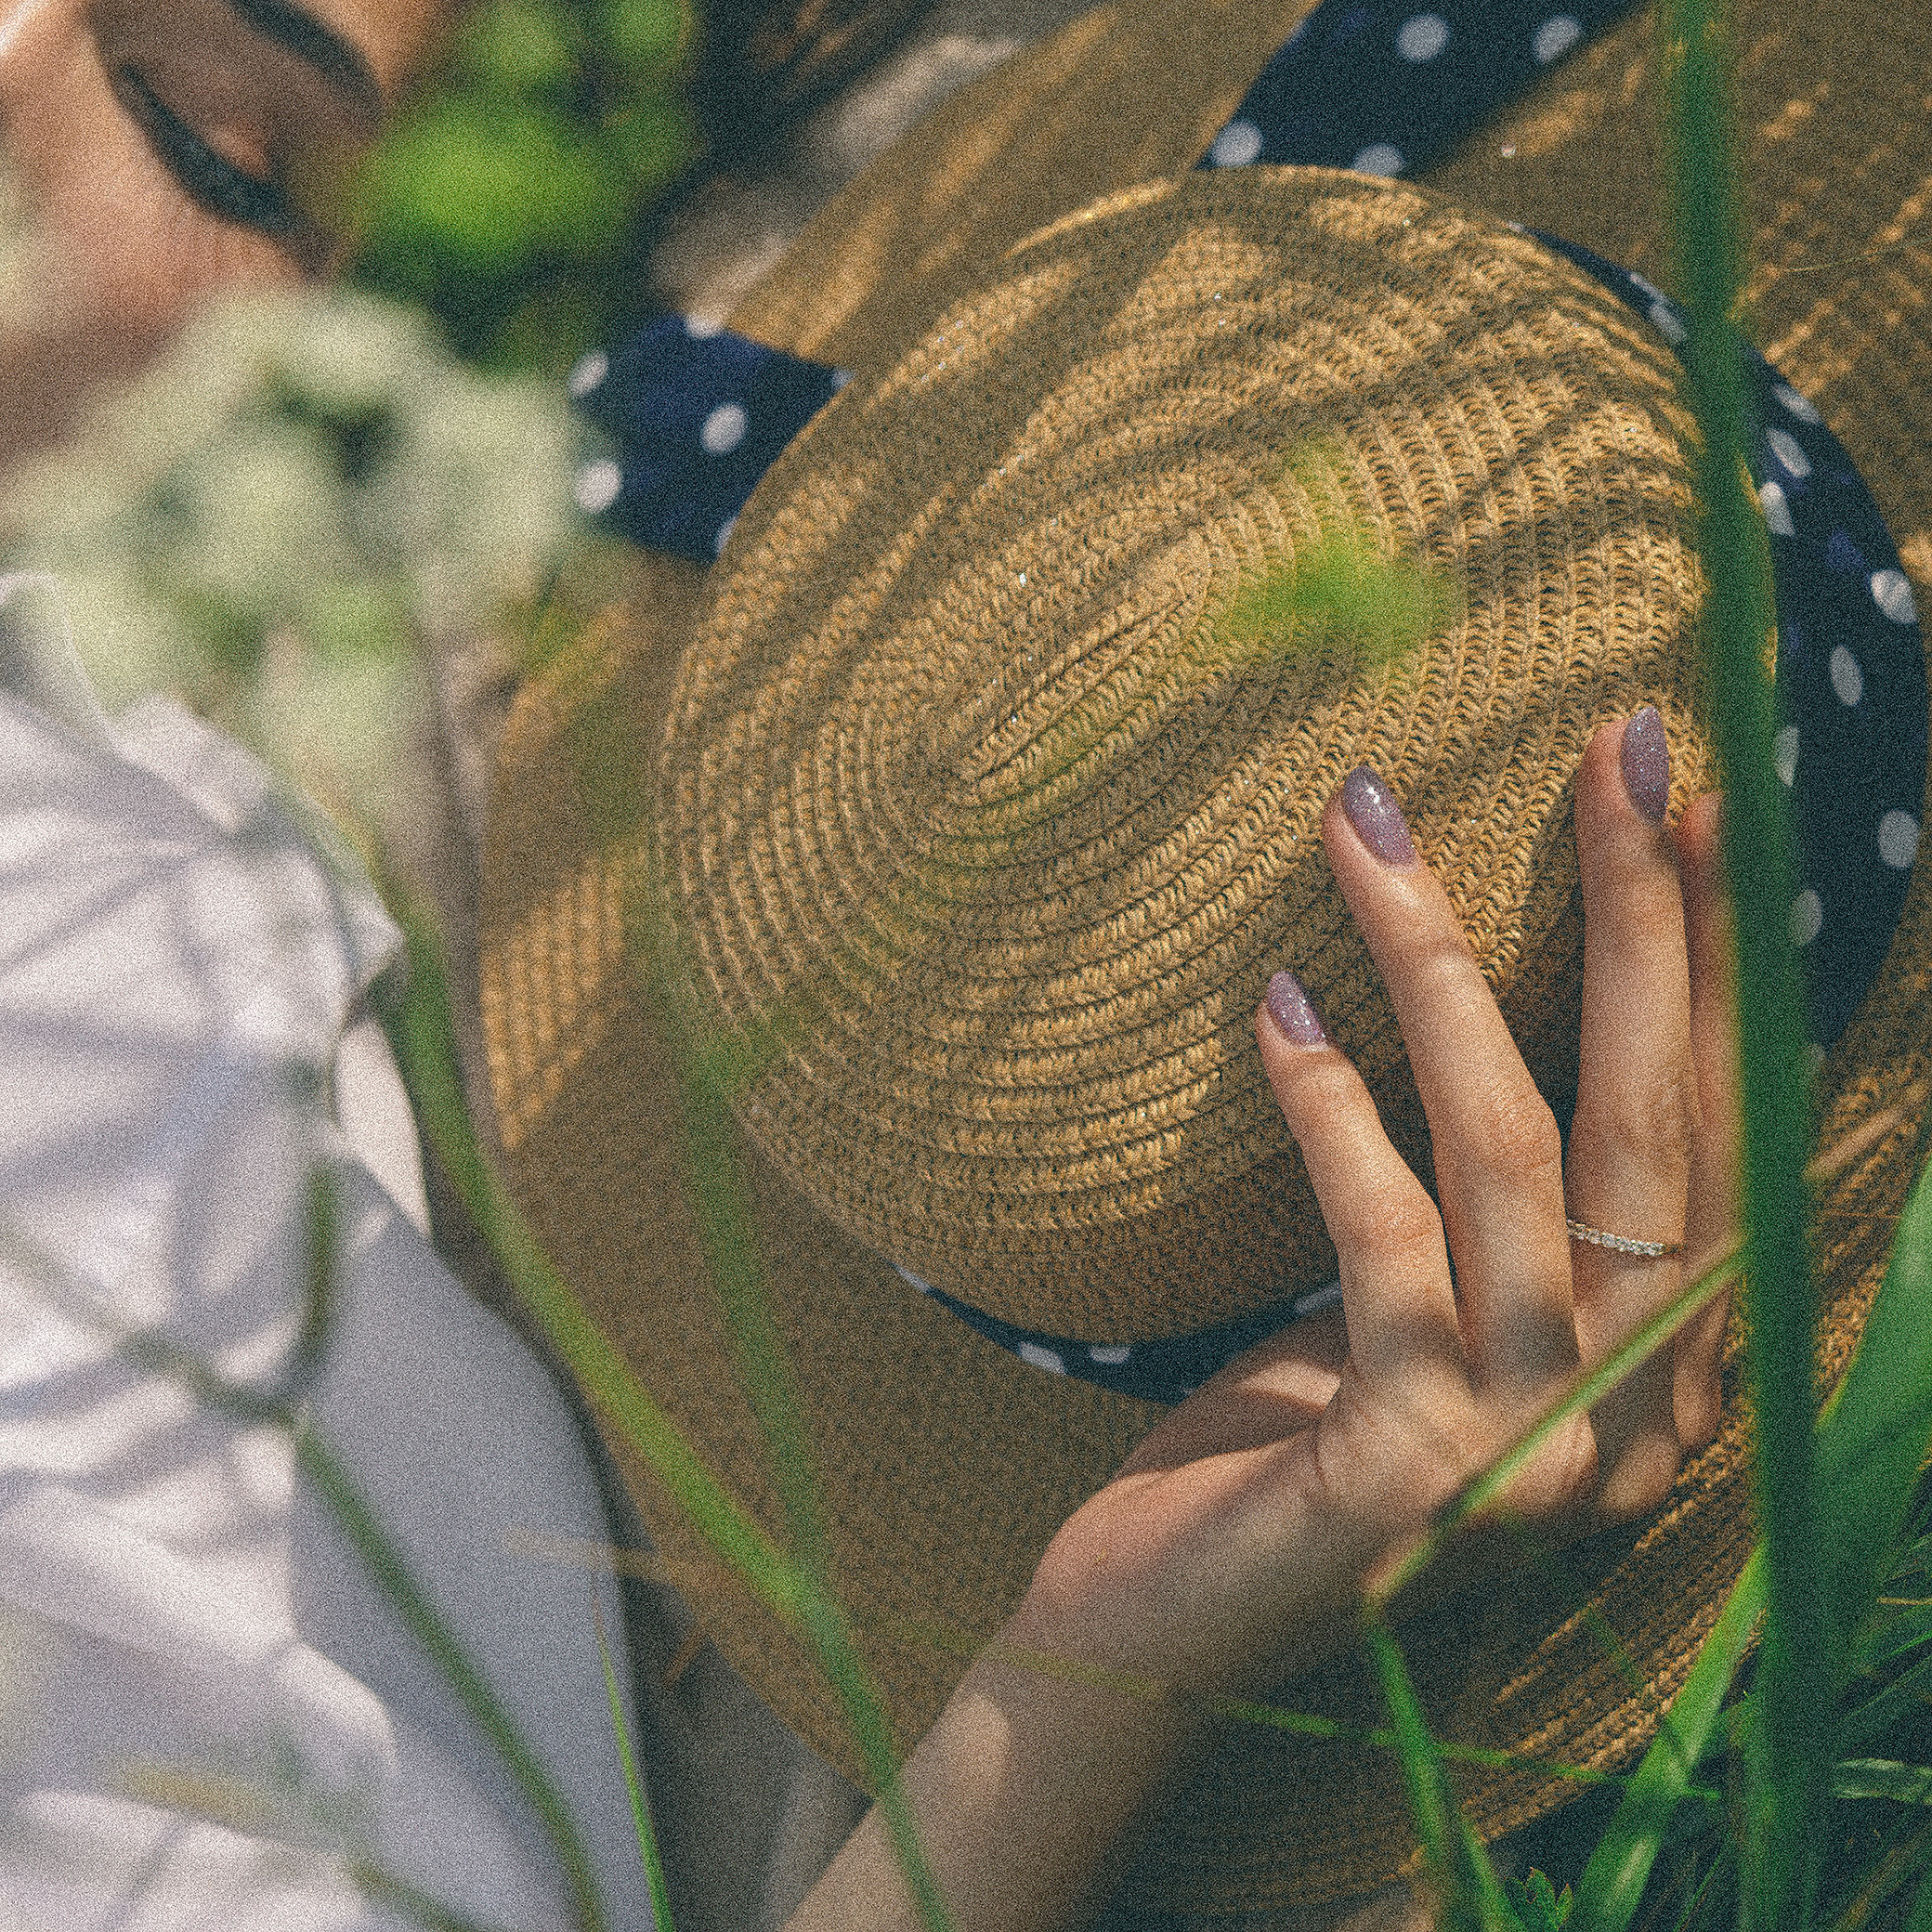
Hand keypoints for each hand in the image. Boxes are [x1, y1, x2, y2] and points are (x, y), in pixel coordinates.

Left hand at [1016, 714, 1739, 1700]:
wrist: (1155, 1636)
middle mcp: (1641, 1420)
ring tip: (1368, 827)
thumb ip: (1479, 1208)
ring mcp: (1536, 1456)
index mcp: (1664, 1374)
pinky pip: (1383, 1240)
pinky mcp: (1413, 1474)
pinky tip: (1279, 1000)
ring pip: (1519, 1157)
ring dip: (1445, 971)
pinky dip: (1331, 1107)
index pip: (1716, 1128)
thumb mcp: (1408, 1309)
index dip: (1713, 957)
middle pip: (1662, 1121)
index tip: (1685, 794)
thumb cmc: (1284, 1444)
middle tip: (1621, 748)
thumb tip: (1477, 991)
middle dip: (1649, 916)